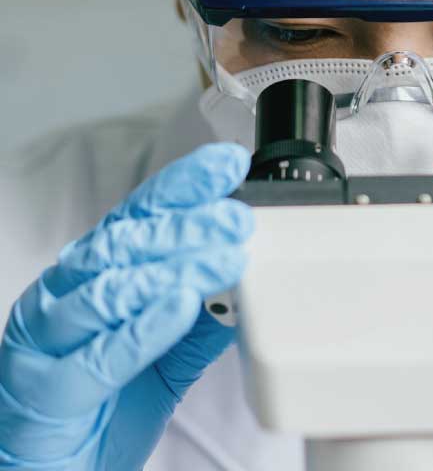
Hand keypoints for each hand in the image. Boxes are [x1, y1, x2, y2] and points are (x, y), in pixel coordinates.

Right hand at [0, 143, 253, 470]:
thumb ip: (200, 323)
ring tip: (224, 257)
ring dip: (174, 267)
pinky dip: (142, 327)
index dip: (185, 185)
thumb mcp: (162, 359)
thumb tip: (246, 286)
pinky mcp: (43, 389)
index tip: (228, 163)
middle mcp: (65, 293)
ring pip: (111, 287)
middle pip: (128, 243)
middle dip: (189, 225)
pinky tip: (181, 305)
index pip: (142, 215)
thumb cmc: (96, 410)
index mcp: (94, 275)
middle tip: (238, 219)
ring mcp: (47, 338)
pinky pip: (97, 354)